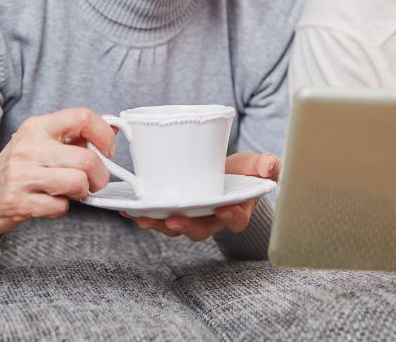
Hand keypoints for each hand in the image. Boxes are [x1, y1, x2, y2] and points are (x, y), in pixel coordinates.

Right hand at [0, 108, 115, 250]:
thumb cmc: (17, 169)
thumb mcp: (42, 143)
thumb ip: (76, 136)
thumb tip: (114, 129)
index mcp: (37, 127)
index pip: (82, 117)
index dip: (104, 134)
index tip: (108, 150)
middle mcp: (28, 147)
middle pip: (87, 158)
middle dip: (101, 175)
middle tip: (96, 181)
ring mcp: (21, 175)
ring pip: (78, 182)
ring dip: (82, 192)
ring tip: (72, 191)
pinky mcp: (18, 202)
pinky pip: (61, 207)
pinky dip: (62, 208)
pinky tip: (50, 203)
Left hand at [125, 152, 279, 240]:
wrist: (227, 174)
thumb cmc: (246, 172)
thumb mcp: (259, 166)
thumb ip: (268, 165)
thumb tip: (268, 166)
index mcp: (237, 211)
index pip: (237, 220)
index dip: (232, 217)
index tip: (225, 209)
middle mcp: (212, 220)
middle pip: (200, 230)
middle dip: (185, 227)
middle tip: (173, 220)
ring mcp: (192, 217)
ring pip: (175, 227)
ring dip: (159, 224)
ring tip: (143, 217)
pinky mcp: (175, 210)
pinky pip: (158, 217)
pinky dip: (142, 214)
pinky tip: (128, 209)